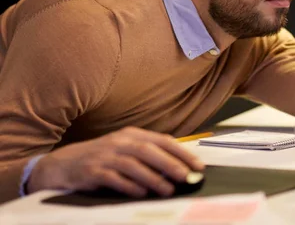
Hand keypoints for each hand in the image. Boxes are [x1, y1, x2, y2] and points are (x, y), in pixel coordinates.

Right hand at [27, 127, 204, 196]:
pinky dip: (129, 186)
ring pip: (133, 164)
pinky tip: (141, 193)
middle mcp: (119, 141)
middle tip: (186, 177)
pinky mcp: (92, 171)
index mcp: (132, 134)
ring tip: (168, 190)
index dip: (182, 152)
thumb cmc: (104, 158)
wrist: (63, 164)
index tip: (198, 166)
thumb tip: (180, 167)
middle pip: (148, 150)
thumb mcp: (126, 149)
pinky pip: (113, 178)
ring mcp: (105, 155)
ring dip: (153, 178)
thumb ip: (150, 155)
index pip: (162, 140)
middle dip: (170, 163)